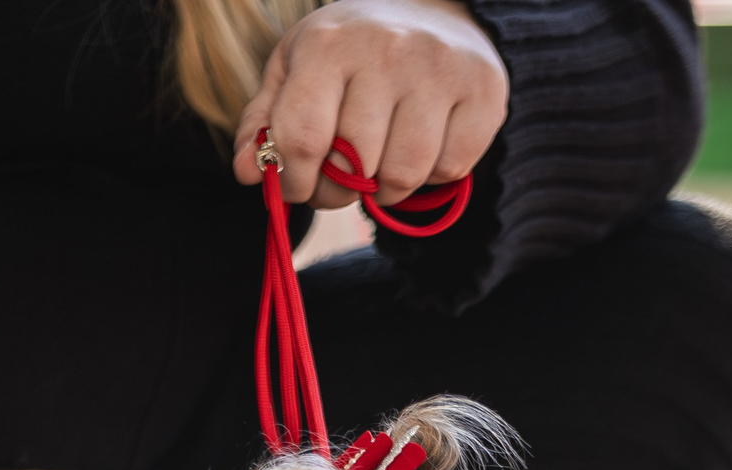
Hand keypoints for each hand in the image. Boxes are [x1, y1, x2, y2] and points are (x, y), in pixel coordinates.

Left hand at [231, 0, 508, 211]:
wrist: (431, 12)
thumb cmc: (351, 52)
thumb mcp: (296, 70)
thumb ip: (265, 123)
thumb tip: (247, 174)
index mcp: (328, 43)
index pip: (302, 137)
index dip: (295, 181)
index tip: (298, 188)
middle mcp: (386, 50)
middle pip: (355, 164)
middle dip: (341, 190)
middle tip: (343, 180)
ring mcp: (439, 70)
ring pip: (404, 174)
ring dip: (387, 189)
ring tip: (380, 167)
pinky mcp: (483, 91)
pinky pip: (450, 168)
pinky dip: (432, 176)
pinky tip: (422, 148)